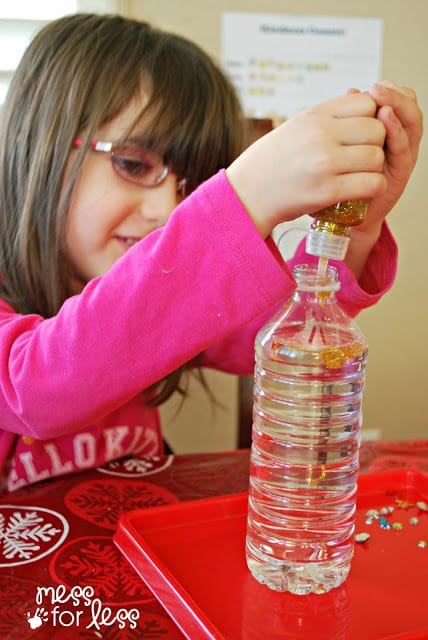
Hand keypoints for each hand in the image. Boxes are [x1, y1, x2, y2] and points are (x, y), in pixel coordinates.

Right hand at [226, 92, 386, 237]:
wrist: (248, 194)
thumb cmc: (273, 161)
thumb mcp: (296, 126)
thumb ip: (329, 116)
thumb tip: (366, 101)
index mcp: (315, 115)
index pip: (367, 103)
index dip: (371, 118)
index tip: (360, 134)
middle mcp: (321, 135)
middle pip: (376, 129)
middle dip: (375, 144)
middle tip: (361, 158)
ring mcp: (325, 163)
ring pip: (376, 157)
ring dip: (374, 168)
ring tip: (360, 175)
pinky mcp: (327, 191)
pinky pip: (372, 184)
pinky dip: (373, 187)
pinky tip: (363, 190)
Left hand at [346, 81, 422, 276]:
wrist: (339, 218)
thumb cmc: (333, 180)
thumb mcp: (336, 146)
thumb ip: (346, 121)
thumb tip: (350, 91)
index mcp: (382, 131)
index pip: (394, 101)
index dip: (388, 90)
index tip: (372, 85)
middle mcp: (396, 141)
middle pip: (407, 107)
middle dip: (394, 94)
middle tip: (378, 88)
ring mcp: (400, 157)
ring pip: (411, 123)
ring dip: (398, 107)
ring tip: (382, 98)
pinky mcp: (399, 174)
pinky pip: (402, 148)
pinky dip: (396, 132)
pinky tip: (385, 120)